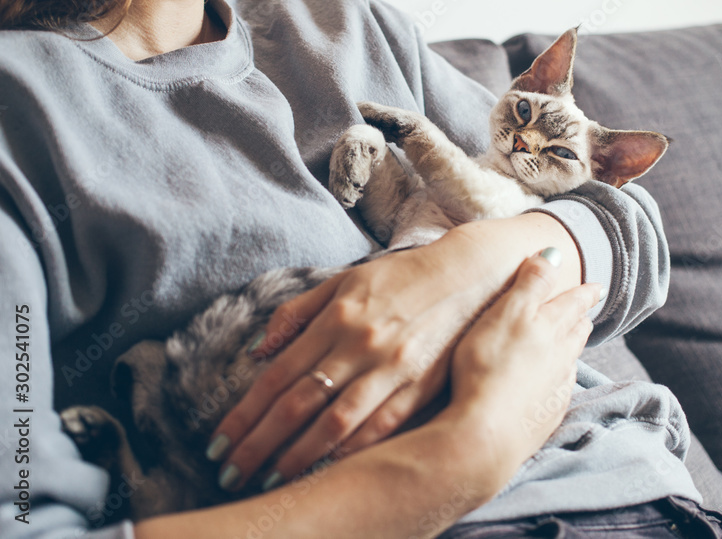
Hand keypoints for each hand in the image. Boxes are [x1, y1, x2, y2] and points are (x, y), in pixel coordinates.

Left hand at [206, 214, 581, 492]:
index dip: (244, 413)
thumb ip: (298, 311)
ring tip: (268, 481)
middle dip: (259, 444)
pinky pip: (380, 428)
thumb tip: (258, 350)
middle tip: (230, 473)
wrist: (470, 274)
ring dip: (297, 457)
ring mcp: (393, 368)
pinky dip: (350, 453)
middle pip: (298, 405)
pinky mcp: (422, 386)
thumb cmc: (401, 278)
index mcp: (336, 318)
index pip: (277, 376)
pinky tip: (325, 471)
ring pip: (335, 424)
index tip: (218, 442)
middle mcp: (360, 344)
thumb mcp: (345, 279)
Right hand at [448, 251, 599, 473]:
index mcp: (551, 327)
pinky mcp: (544, 416)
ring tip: (572, 342)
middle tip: (586, 311)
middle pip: (576, 332)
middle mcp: (561, 357)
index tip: (596, 286)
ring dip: (572, 348)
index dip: (584, 292)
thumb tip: (554, 253)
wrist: (485, 432)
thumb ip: (532, 282)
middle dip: (581, 318)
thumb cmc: (489, 366)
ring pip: (570, 361)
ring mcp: (555, 389)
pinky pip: (559, 390)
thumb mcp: (507, 312)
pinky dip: (559, 380)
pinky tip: (553, 383)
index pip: (573, 303)